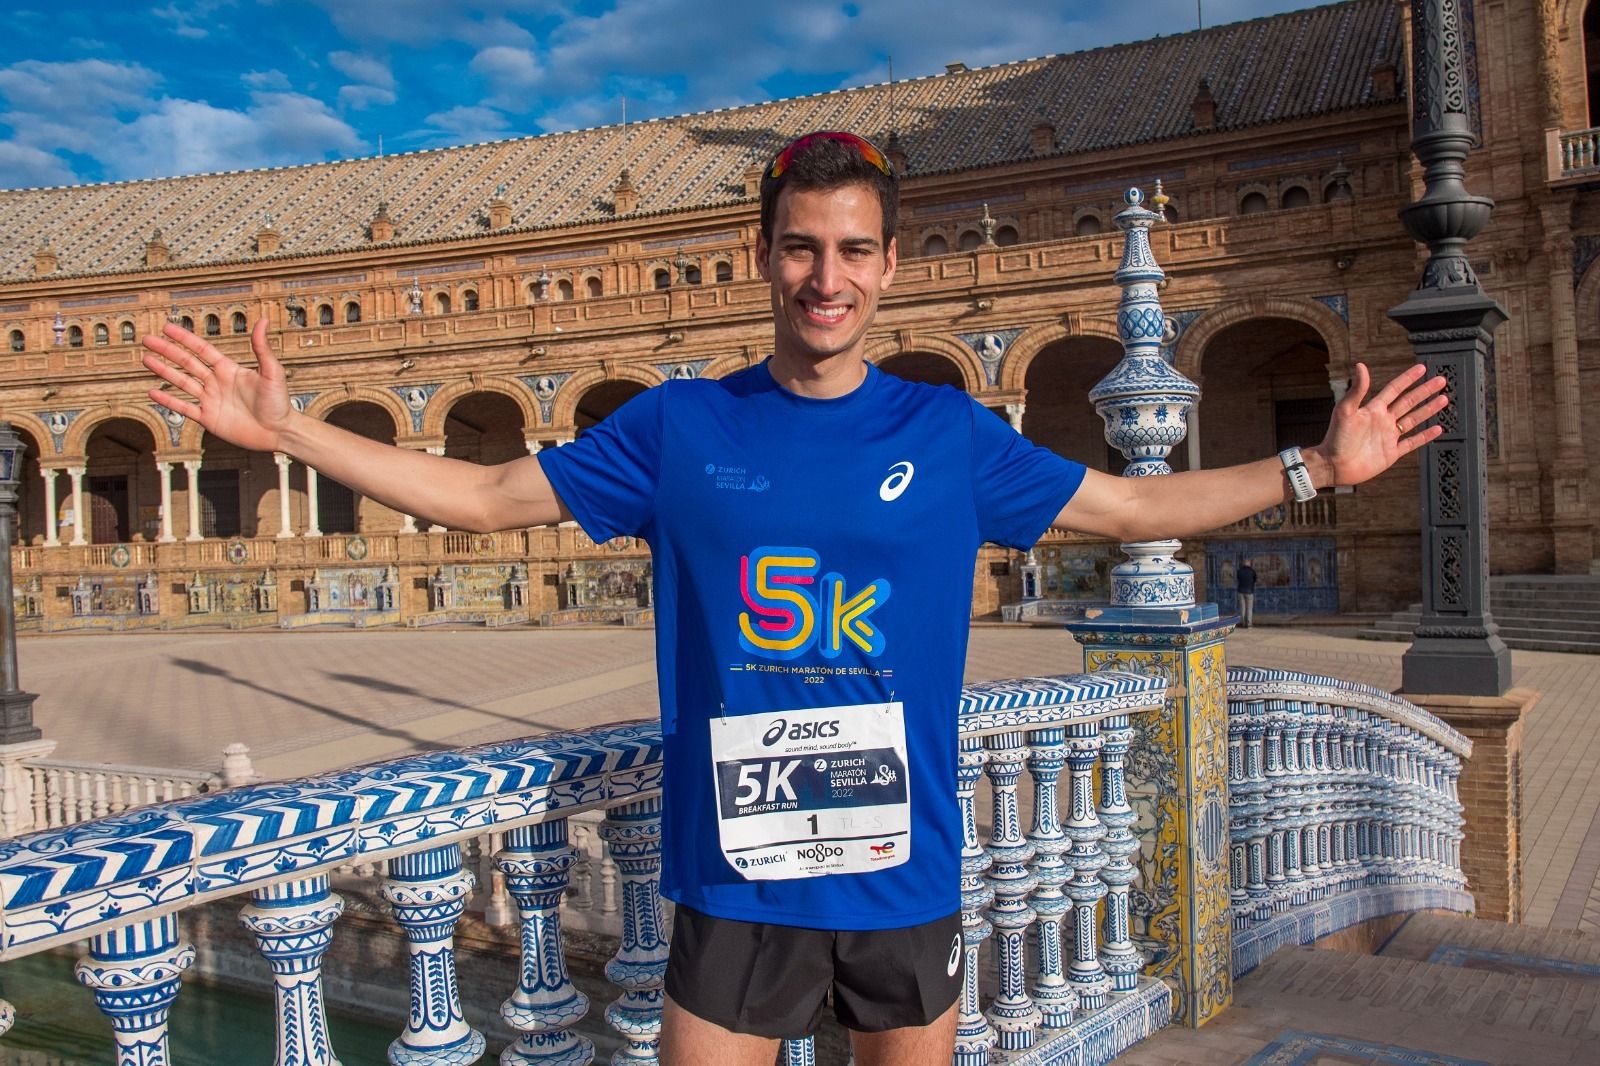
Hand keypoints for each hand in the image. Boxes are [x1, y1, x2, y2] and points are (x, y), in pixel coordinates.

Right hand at [141, 320, 293, 453]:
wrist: (279, 432)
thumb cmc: (279, 403)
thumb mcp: (272, 372)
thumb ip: (262, 348)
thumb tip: (263, 321)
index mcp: (229, 370)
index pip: (201, 349)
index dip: (184, 338)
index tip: (167, 327)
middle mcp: (217, 383)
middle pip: (186, 363)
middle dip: (166, 351)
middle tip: (147, 339)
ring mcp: (211, 400)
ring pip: (181, 383)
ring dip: (163, 371)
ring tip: (146, 360)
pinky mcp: (209, 418)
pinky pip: (184, 408)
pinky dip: (168, 401)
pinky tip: (152, 392)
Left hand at [1310, 362, 1447, 487]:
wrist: (1333, 465)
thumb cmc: (1336, 438)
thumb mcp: (1346, 410)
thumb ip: (1357, 390)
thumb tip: (1360, 365)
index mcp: (1373, 409)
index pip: (1395, 389)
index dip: (1408, 379)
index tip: (1422, 368)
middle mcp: (1383, 420)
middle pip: (1408, 402)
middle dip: (1425, 391)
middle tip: (1441, 380)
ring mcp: (1388, 436)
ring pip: (1413, 420)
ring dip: (1428, 409)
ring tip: (1444, 399)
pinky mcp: (1391, 453)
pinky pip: (1412, 442)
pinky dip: (1425, 436)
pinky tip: (1437, 429)